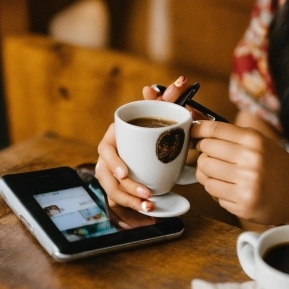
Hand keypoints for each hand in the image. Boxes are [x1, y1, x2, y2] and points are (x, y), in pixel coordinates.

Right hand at [96, 76, 193, 211]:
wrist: (153, 141)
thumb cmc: (154, 124)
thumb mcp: (161, 111)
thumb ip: (171, 96)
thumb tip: (182, 80)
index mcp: (114, 136)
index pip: (106, 150)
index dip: (113, 162)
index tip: (125, 172)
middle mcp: (109, 155)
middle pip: (108, 176)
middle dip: (126, 188)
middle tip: (146, 192)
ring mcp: (111, 171)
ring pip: (113, 190)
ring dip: (129, 200)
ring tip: (148, 204)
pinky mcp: (118, 184)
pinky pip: (119, 197)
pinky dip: (132, 204)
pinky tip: (147, 208)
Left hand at [193, 120, 288, 224]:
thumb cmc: (277, 165)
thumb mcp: (260, 142)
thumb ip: (233, 136)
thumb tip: (198, 130)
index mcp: (254, 140)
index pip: (214, 130)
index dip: (198, 131)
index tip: (193, 133)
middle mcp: (250, 161)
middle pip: (205, 152)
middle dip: (203, 154)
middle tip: (211, 157)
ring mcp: (246, 185)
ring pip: (205, 174)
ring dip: (207, 174)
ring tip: (219, 174)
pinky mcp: (243, 205)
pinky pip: (213, 194)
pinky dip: (217, 190)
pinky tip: (230, 187)